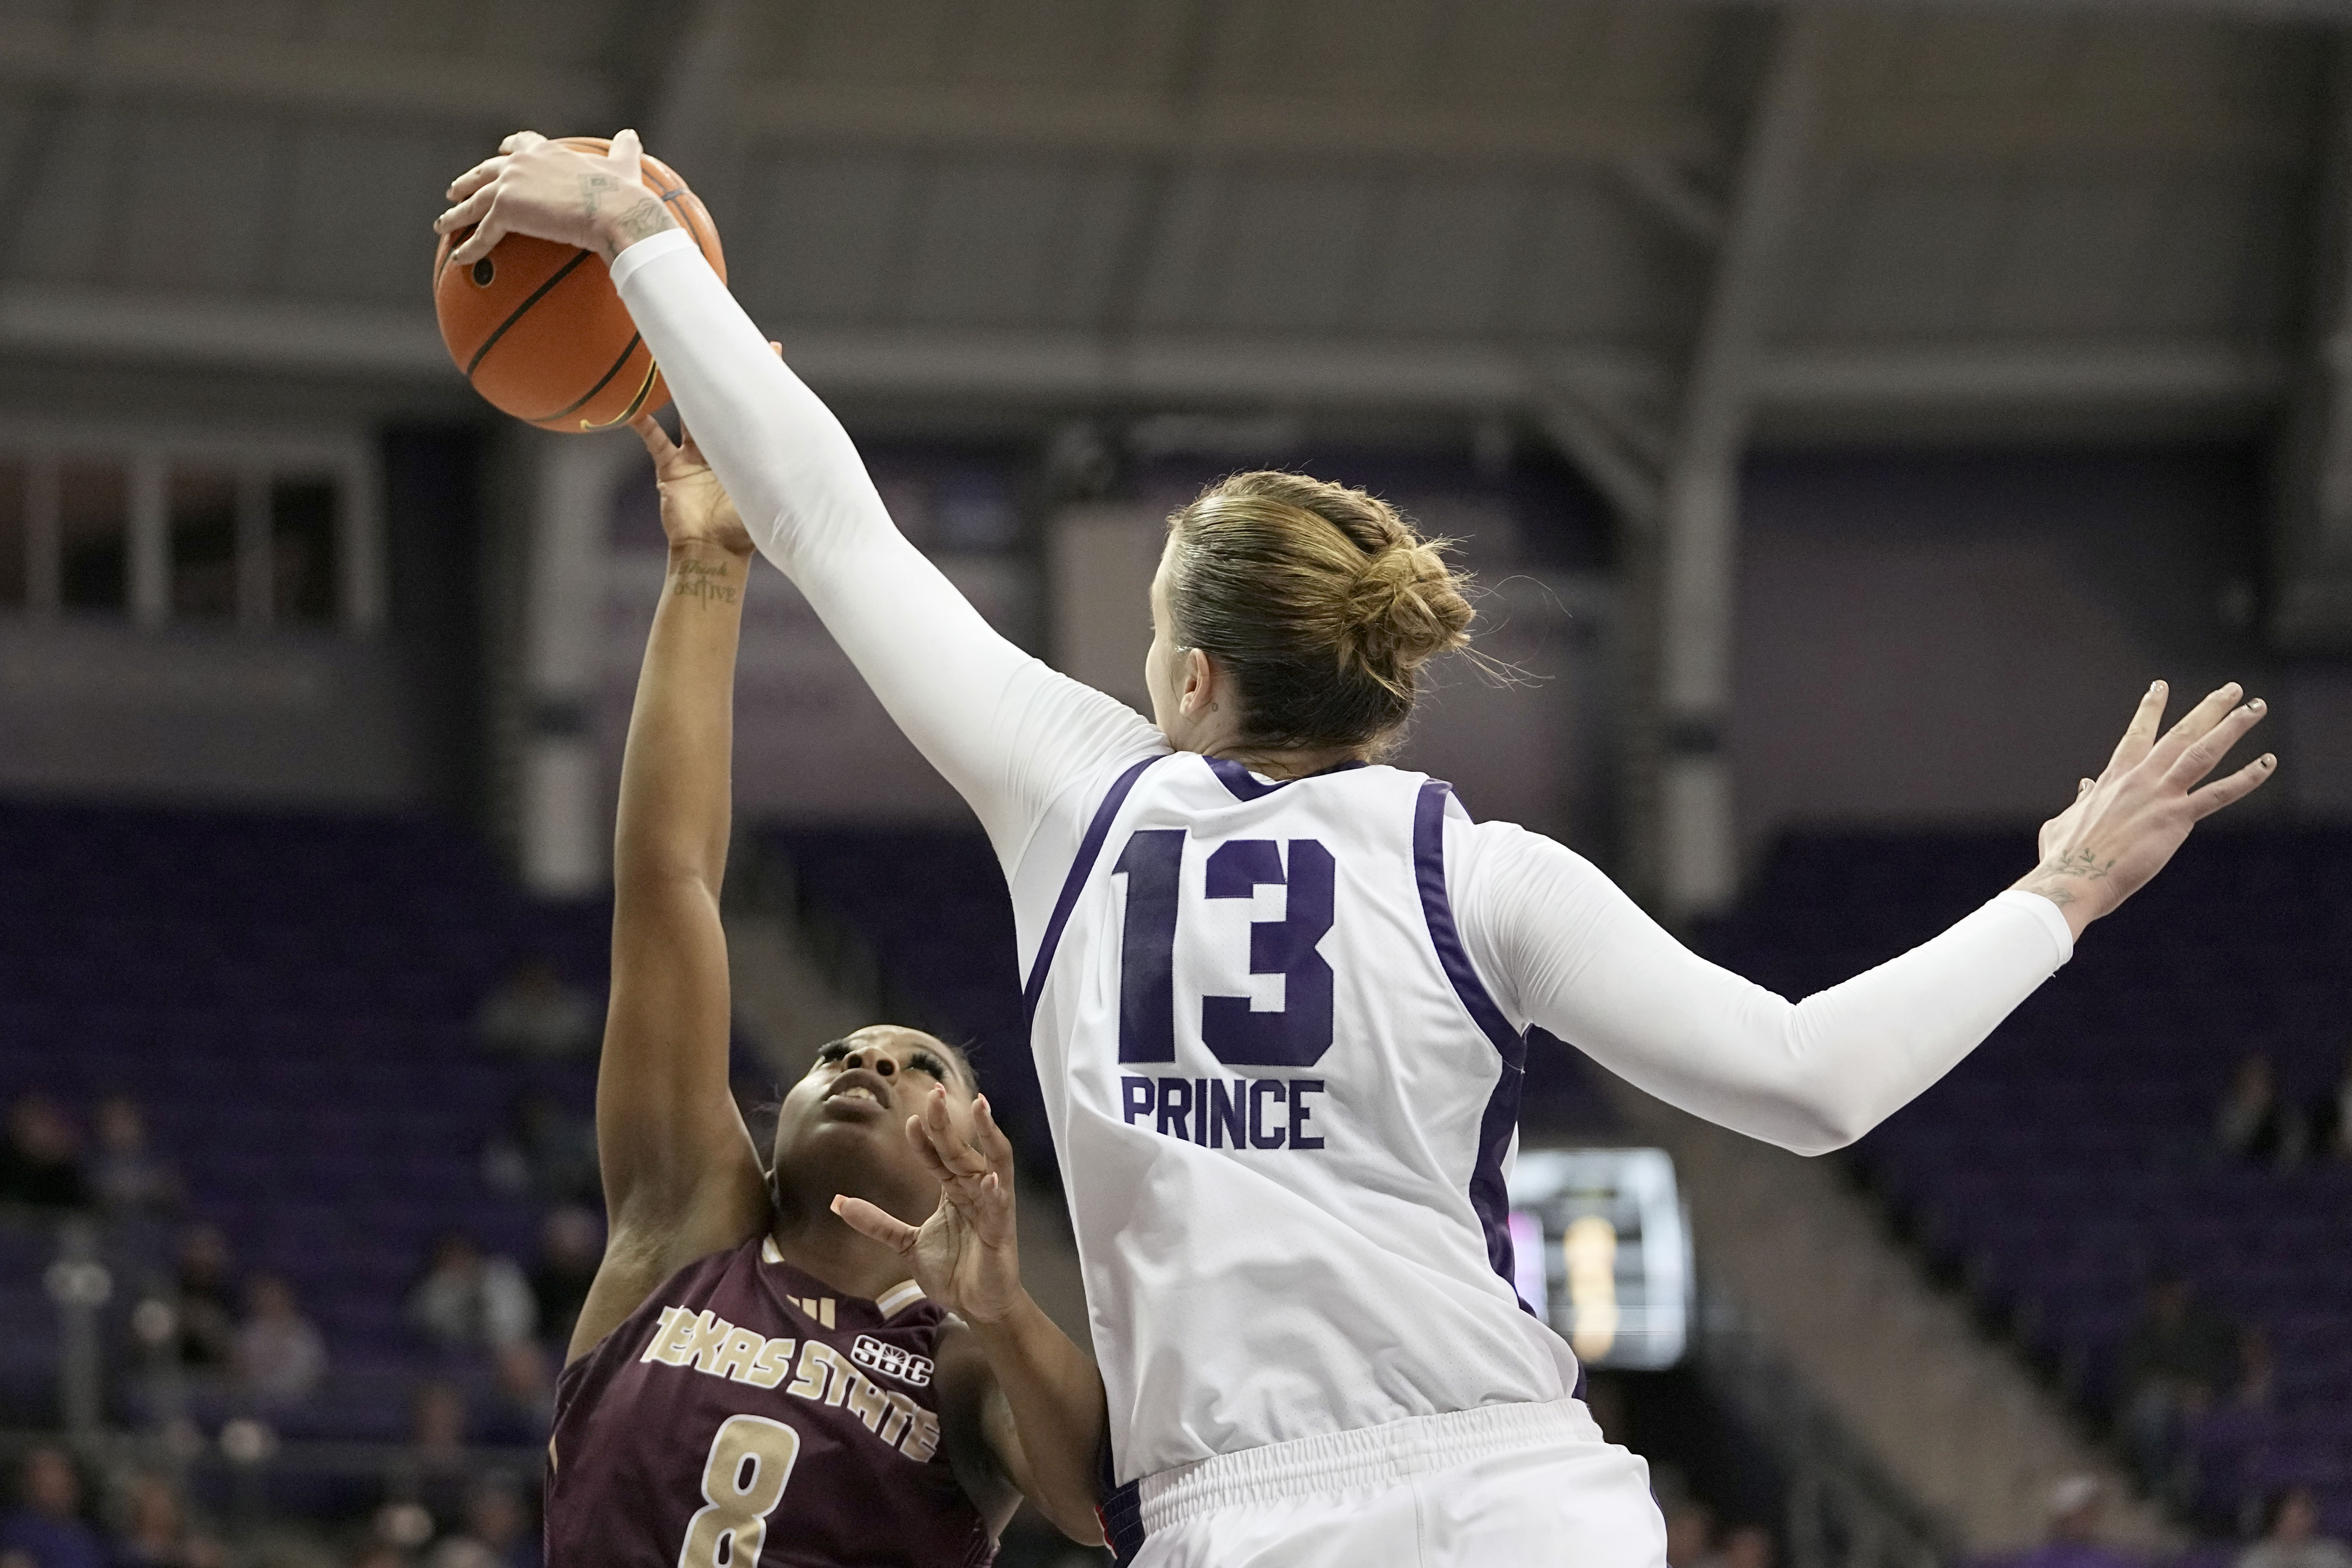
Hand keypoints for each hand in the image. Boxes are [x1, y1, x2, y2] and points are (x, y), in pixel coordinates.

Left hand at [436, 129, 675, 265]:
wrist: (614, 210)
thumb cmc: (622, 192)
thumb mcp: (624, 165)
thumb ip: (624, 150)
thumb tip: (631, 135)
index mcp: (547, 152)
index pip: (521, 144)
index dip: (508, 149)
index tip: (500, 152)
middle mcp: (522, 163)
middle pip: (485, 172)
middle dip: (468, 181)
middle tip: (454, 192)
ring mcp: (510, 185)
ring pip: (474, 202)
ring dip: (456, 215)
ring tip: (443, 225)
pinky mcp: (505, 210)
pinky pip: (482, 233)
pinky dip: (470, 247)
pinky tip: (460, 258)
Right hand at [629, 347, 778, 557]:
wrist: (714, 555)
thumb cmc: (744, 532)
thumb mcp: (769, 496)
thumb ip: (781, 473)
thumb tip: (820, 459)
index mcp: (748, 454)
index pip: (756, 410)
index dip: (763, 382)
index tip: (773, 351)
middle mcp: (721, 450)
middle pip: (723, 403)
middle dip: (725, 374)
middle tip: (731, 340)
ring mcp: (694, 458)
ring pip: (687, 414)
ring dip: (682, 388)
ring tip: (676, 359)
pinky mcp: (671, 470)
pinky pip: (653, 441)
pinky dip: (643, 425)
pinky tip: (633, 406)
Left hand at [832, 1090, 1026, 1324]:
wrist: (977, 1307)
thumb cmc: (952, 1272)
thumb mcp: (906, 1243)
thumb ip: (877, 1222)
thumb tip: (837, 1202)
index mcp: (955, 1191)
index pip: (939, 1157)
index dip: (926, 1138)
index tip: (909, 1119)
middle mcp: (975, 1192)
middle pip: (961, 1151)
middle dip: (949, 1123)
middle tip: (936, 1093)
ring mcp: (992, 1208)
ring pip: (992, 1164)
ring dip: (988, 1135)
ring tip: (981, 1108)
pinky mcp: (1002, 1232)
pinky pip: (1000, 1206)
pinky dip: (995, 1192)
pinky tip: (989, 1179)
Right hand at [2013, 680, 2275, 937]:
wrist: (2072, 877)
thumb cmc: (2063, 857)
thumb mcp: (2064, 821)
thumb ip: (2081, 801)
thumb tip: (2084, 786)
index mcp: (2113, 779)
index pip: (2137, 736)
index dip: (2150, 709)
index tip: (2160, 686)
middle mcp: (2139, 779)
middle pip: (2180, 733)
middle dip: (2208, 709)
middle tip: (2231, 689)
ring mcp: (2159, 795)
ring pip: (2202, 751)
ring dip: (2232, 726)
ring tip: (2256, 707)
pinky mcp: (2175, 818)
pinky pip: (2219, 794)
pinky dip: (2246, 778)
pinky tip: (2267, 762)